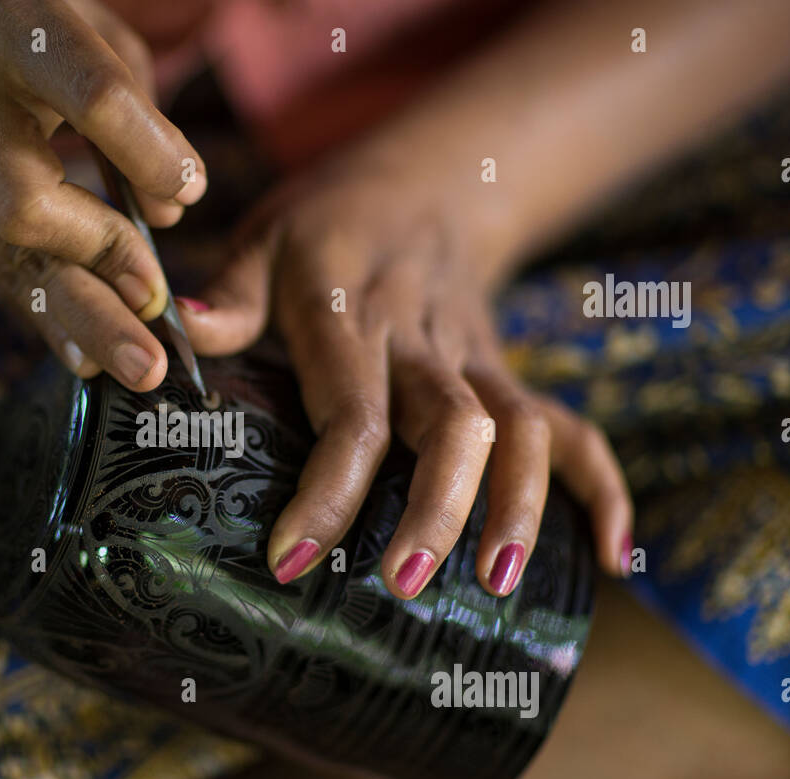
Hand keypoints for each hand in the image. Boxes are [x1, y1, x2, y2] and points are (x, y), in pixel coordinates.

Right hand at [0, 0, 204, 388]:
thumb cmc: (30, 40)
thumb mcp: (94, 33)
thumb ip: (142, 115)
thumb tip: (171, 210)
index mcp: (15, 31)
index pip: (92, 98)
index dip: (147, 153)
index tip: (191, 192)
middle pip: (26, 202)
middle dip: (100, 258)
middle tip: (155, 303)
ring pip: (15, 259)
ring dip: (87, 319)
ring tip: (142, 368)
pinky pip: (2, 275)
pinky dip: (53, 318)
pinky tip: (90, 359)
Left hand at [179, 149, 632, 596]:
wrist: (433, 178)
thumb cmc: (327, 228)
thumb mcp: (267, 240)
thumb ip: (230, 294)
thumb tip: (176, 333)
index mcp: (349, 312)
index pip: (350, 410)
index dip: (327, 489)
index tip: (291, 560)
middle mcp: (421, 339)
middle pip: (451, 425)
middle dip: (434, 511)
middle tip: (402, 589)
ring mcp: (477, 357)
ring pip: (522, 428)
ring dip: (520, 508)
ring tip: (496, 588)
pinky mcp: (510, 373)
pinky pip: (571, 428)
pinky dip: (601, 488)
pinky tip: (613, 556)